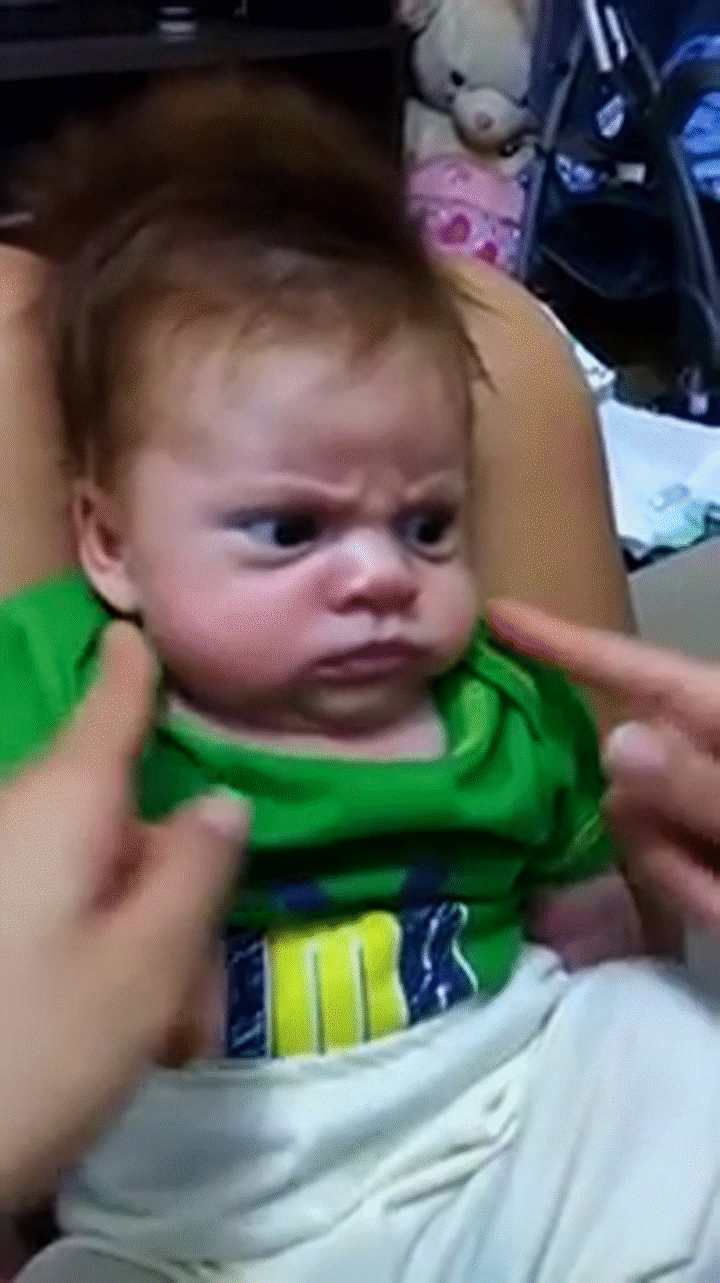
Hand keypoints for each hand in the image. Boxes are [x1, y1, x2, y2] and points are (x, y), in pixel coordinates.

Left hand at [0, 622, 246, 1207]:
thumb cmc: (39, 1043)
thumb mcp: (146, 963)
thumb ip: (197, 869)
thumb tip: (223, 801)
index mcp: (63, 805)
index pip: (111, 705)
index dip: (139, 667)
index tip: (151, 627)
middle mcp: (20, 821)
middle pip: (120, 818)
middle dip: (172, 888)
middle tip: (195, 989)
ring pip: (93, 878)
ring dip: (140, 943)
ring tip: (161, 1038)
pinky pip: (54, 913)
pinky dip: (96, 958)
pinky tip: (116, 1035)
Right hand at [489, 600, 719, 933]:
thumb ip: (707, 789)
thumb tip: (614, 739)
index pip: (637, 670)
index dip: (564, 642)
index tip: (498, 613)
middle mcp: (718, 750)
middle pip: (636, 773)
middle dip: (659, 835)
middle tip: (714, 888)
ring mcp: (717, 801)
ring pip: (654, 832)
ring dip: (691, 880)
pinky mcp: (717, 845)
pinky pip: (685, 867)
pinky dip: (707, 897)